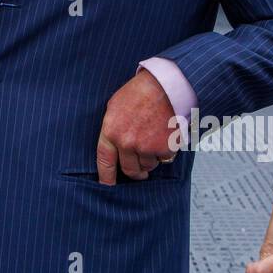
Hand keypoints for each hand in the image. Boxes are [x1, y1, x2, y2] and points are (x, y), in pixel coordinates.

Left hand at [96, 69, 178, 183]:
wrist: (165, 86)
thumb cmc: (142, 92)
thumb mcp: (116, 106)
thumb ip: (113, 128)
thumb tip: (114, 145)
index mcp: (111, 131)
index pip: (104, 161)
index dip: (106, 176)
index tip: (107, 186)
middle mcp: (126, 142)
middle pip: (130, 169)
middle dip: (136, 172)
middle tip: (141, 172)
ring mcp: (145, 147)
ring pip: (149, 165)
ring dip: (152, 158)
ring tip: (156, 137)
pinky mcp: (164, 148)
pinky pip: (165, 159)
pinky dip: (167, 151)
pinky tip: (166, 134)